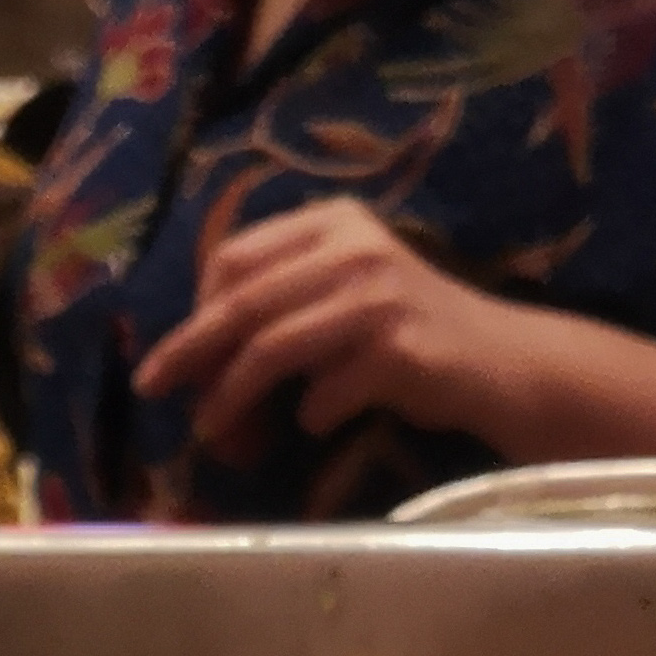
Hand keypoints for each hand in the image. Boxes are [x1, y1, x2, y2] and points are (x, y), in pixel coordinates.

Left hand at [135, 197, 536, 454]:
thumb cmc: (411, 335)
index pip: (234, 257)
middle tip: (154, 389)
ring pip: (271, 348)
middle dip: (190, 352)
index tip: (177, 356)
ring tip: (214, 433)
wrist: (501, 362)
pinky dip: (309, 416)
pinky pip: (324, 393)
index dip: (195, 309)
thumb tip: (197, 356)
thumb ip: (282, 303)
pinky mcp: (399, 349)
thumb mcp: (344, 294)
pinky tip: (315, 427)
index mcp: (332, 222)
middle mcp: (353, 247)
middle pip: (243, 302)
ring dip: (232, 398)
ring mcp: (378, 296)